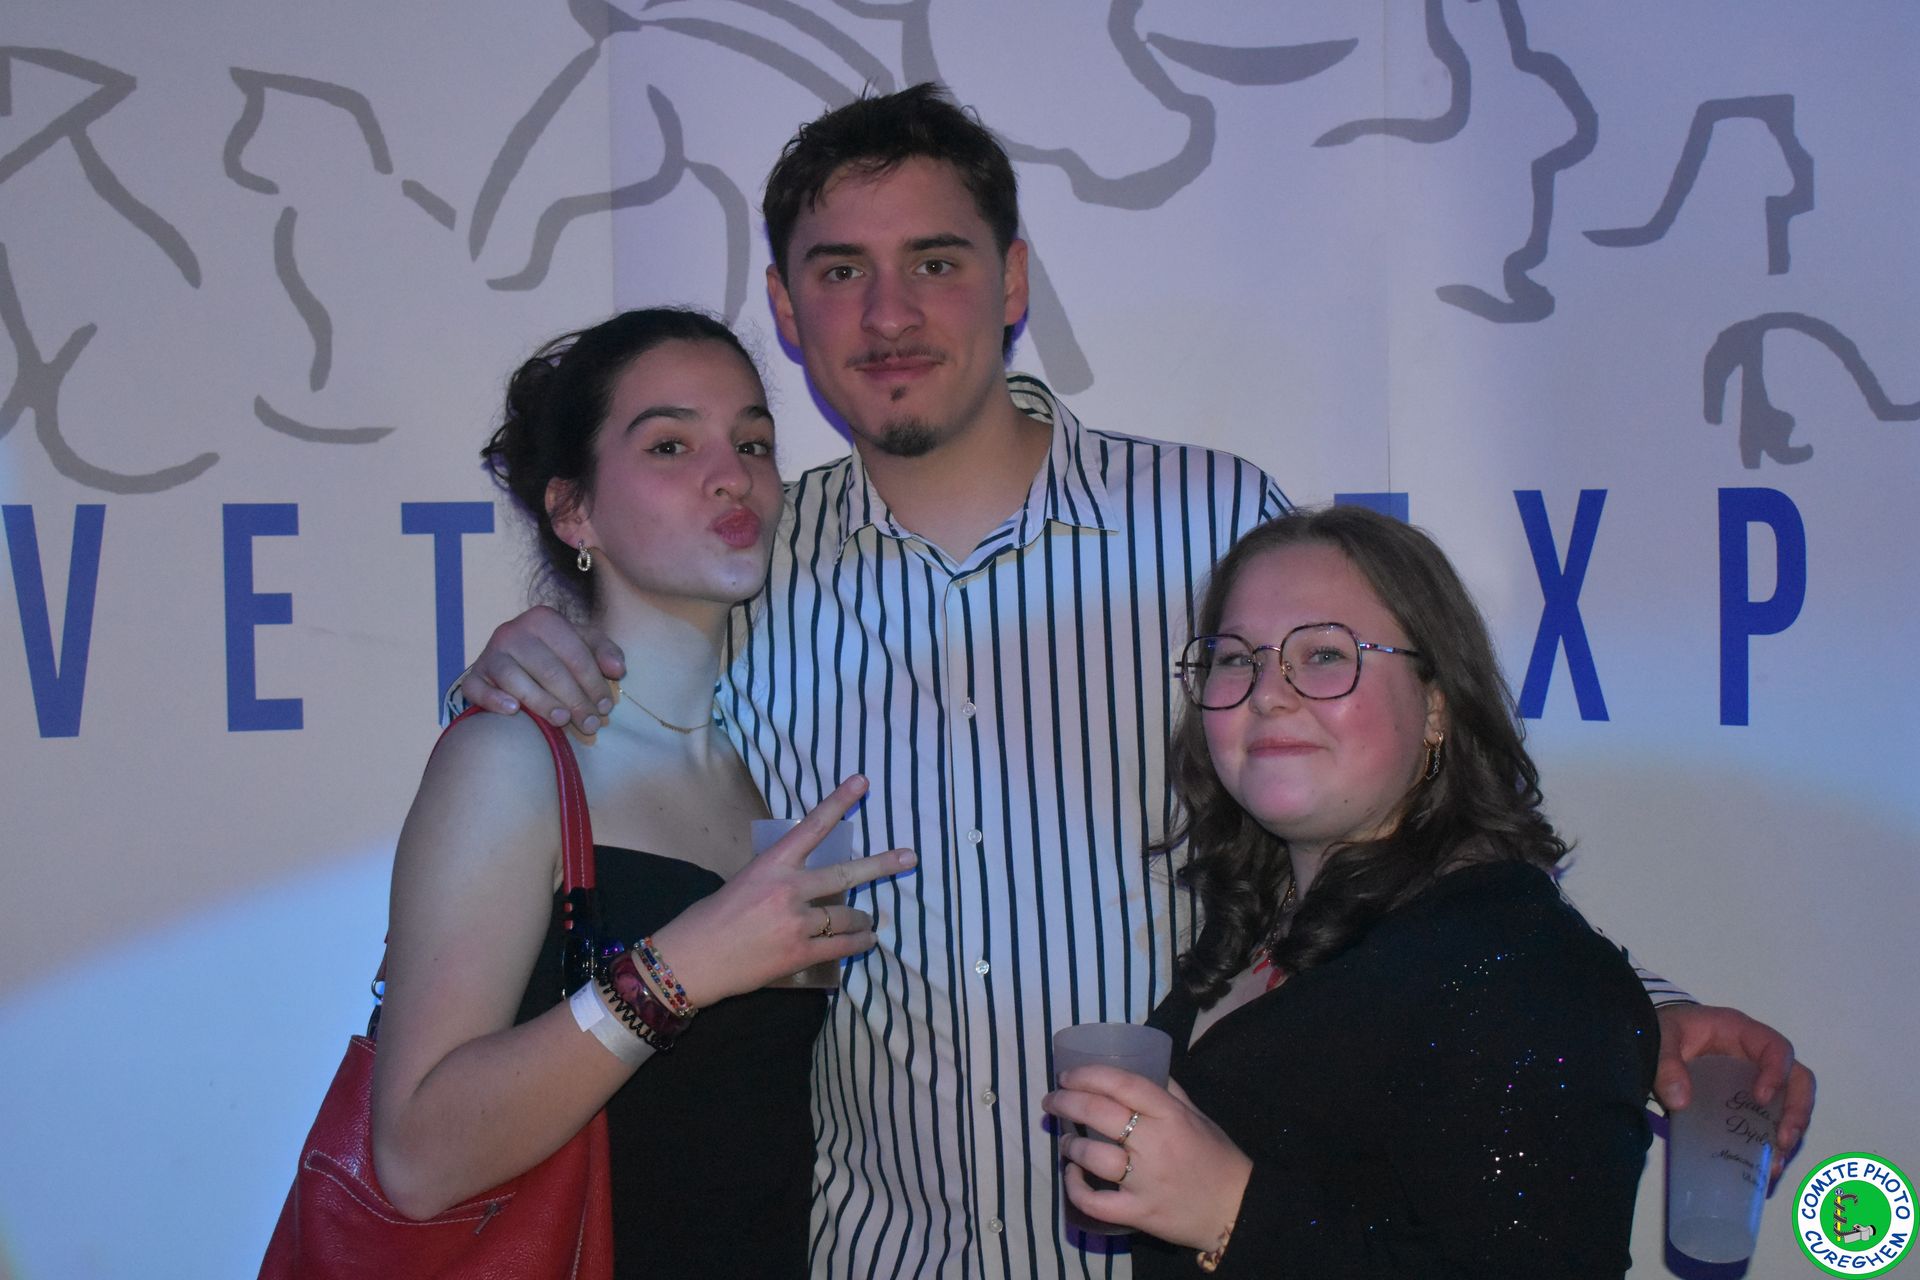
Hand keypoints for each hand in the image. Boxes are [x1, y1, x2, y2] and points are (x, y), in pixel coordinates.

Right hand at [460, 605, 624, 731]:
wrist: (511, 660)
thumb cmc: (554, 654)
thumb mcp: (582, 644)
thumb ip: (605, 652)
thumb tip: (618, 670)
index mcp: (544, 619)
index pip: (575, 654)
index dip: (594, 682)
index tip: (606, 707)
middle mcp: (513, 631)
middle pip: (549, 669)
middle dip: (574, 700)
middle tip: (590, 724)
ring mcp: (490, 653)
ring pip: (515, 678)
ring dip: (541, 703)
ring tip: (561, 721)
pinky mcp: (473, 676)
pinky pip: (478, 688)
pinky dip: (494, 699)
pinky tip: (514, 712)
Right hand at [648, 777, 915, 1004]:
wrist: (691, 962)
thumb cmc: (710, 919)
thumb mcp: (743, 883)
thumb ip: (777, 877)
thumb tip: (805, 881)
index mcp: (771, 865)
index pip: (812, 827)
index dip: (839, 803)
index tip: (863, 783)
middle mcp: (788, 890)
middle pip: (846, 874)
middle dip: (882, 865)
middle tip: (909, 857)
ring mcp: (797, 923)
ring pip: (848, 916)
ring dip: (863, 920)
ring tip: (869, 922)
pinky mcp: (800, 954)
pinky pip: (843, 947)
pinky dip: (858, 943)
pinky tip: (866, 941)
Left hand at [1042, 1065, 1250, 1249]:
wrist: (1237, 1210)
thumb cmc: (1216, 1158)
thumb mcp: (1197, 1116)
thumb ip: (1169, 1092)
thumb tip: (1143, 1067)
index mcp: (1170, 1115)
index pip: (1122, 1084)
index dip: (1088, 1075)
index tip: (1067, 1075)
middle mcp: (1155, 1144)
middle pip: (1099, 1113)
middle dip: (1066, 1102)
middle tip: (1052, 1101)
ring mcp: (1145, 1181)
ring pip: (1093, 1155)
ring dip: (1071, 1144)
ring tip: (1066, 1140)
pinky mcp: (1139, 1213)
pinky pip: (1095, 1202)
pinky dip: (1075, 1188)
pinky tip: (1071, 1175)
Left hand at [1656, 1003, 1815, 1186]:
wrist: (1653, 1038)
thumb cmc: (1665, 1030)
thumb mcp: (1661, 1037)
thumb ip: (1666, 1064)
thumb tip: (1681, 1102)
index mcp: (1742, 1032)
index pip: (1777, 1048)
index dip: (1778, 1073)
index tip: (1760, 1098)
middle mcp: (1757, 1058)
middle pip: (1798, 1081)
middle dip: (1797, 1112)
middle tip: (1783, 1140)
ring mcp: (1756, 1082)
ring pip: (1790, 1107)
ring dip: (1788, 1135)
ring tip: (1775, 1164)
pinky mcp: (1746, 1104)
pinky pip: (1770, 1124)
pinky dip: (1771, 1146)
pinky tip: (1763, 1168)